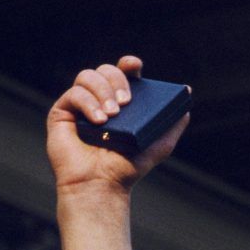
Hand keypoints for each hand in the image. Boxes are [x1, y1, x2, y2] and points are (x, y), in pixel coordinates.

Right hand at [46, 55, 187, 194]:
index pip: (124, 73)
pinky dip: (88, 103)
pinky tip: (99, 121)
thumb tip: (187, 93)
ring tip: (113, 116)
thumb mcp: (160, 144)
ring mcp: (80, 105)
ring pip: (87, 76)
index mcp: (121, 103)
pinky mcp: (62, 112)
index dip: (128, 65)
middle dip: (117, 80)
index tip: (135, 66)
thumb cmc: (128, 167)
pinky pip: (73, 93)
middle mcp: (99, 100)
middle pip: (105, 70)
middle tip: (126, 102)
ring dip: (103, 91)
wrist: (101, 185)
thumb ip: (173, 121)